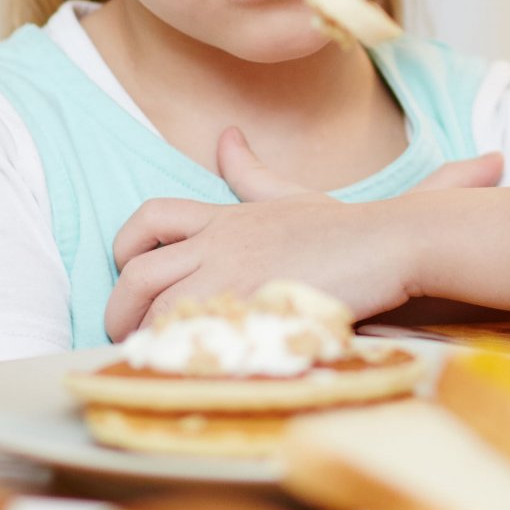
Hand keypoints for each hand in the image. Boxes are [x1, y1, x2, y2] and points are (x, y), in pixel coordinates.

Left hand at [103, 129, 502, 338]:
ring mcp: (234, 278)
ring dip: (149, 340)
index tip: (131, 279)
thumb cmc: (348, 226)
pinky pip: (198, 338)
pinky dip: (182, 357)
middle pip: (138, 274)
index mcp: (223, 217)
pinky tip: (188, 372)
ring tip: (156, 363)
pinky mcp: (254, 310)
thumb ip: (251, 173)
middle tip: (128, 336)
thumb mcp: (291, 194)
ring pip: (160, 312)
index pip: (148, 217)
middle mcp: (219, 244)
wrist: (391, 242)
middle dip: (119, 309)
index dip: (125, 249)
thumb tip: (226, 138)